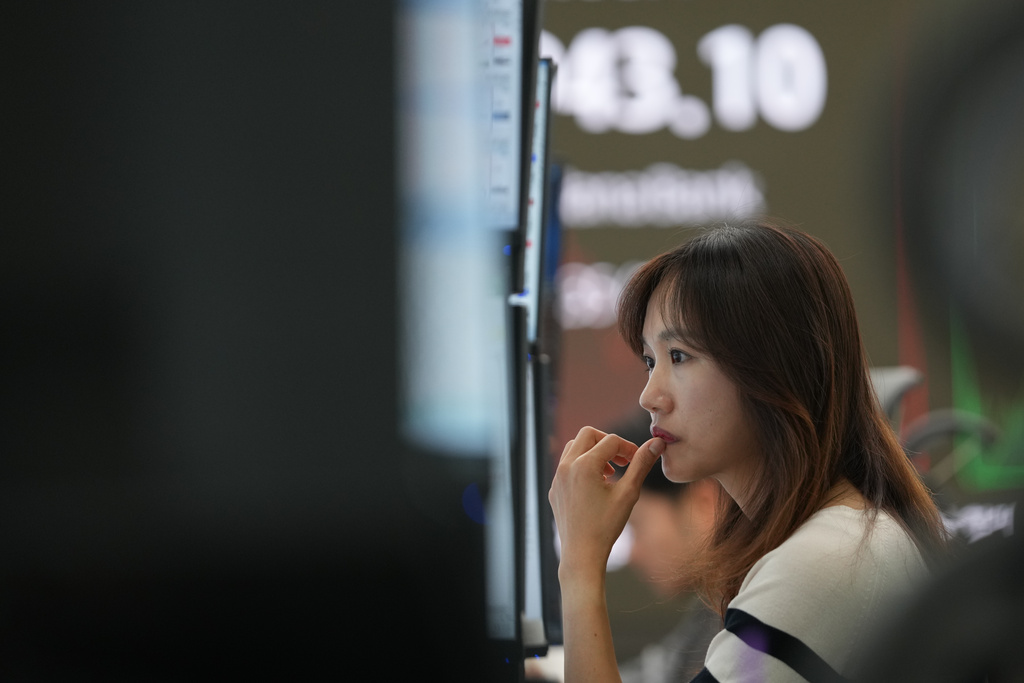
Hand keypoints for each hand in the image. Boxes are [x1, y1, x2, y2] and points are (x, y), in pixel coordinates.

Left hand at [548, 427, 664, 577]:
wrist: (582, 554)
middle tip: (623, 460)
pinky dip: (582, 466)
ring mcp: (557, 478)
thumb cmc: (606, 525)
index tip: (638, 460)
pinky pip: (566, 466)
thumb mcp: (629, 493)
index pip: (611, 441)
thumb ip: (641, 464)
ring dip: (593, 452)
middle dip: (608, 442)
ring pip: (574, 447)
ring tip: (610, 473)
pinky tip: (596, 487)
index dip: (629, 448)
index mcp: (584, 464)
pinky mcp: (554, 489)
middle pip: (588, 434)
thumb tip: (657, 442)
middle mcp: (566, 466)